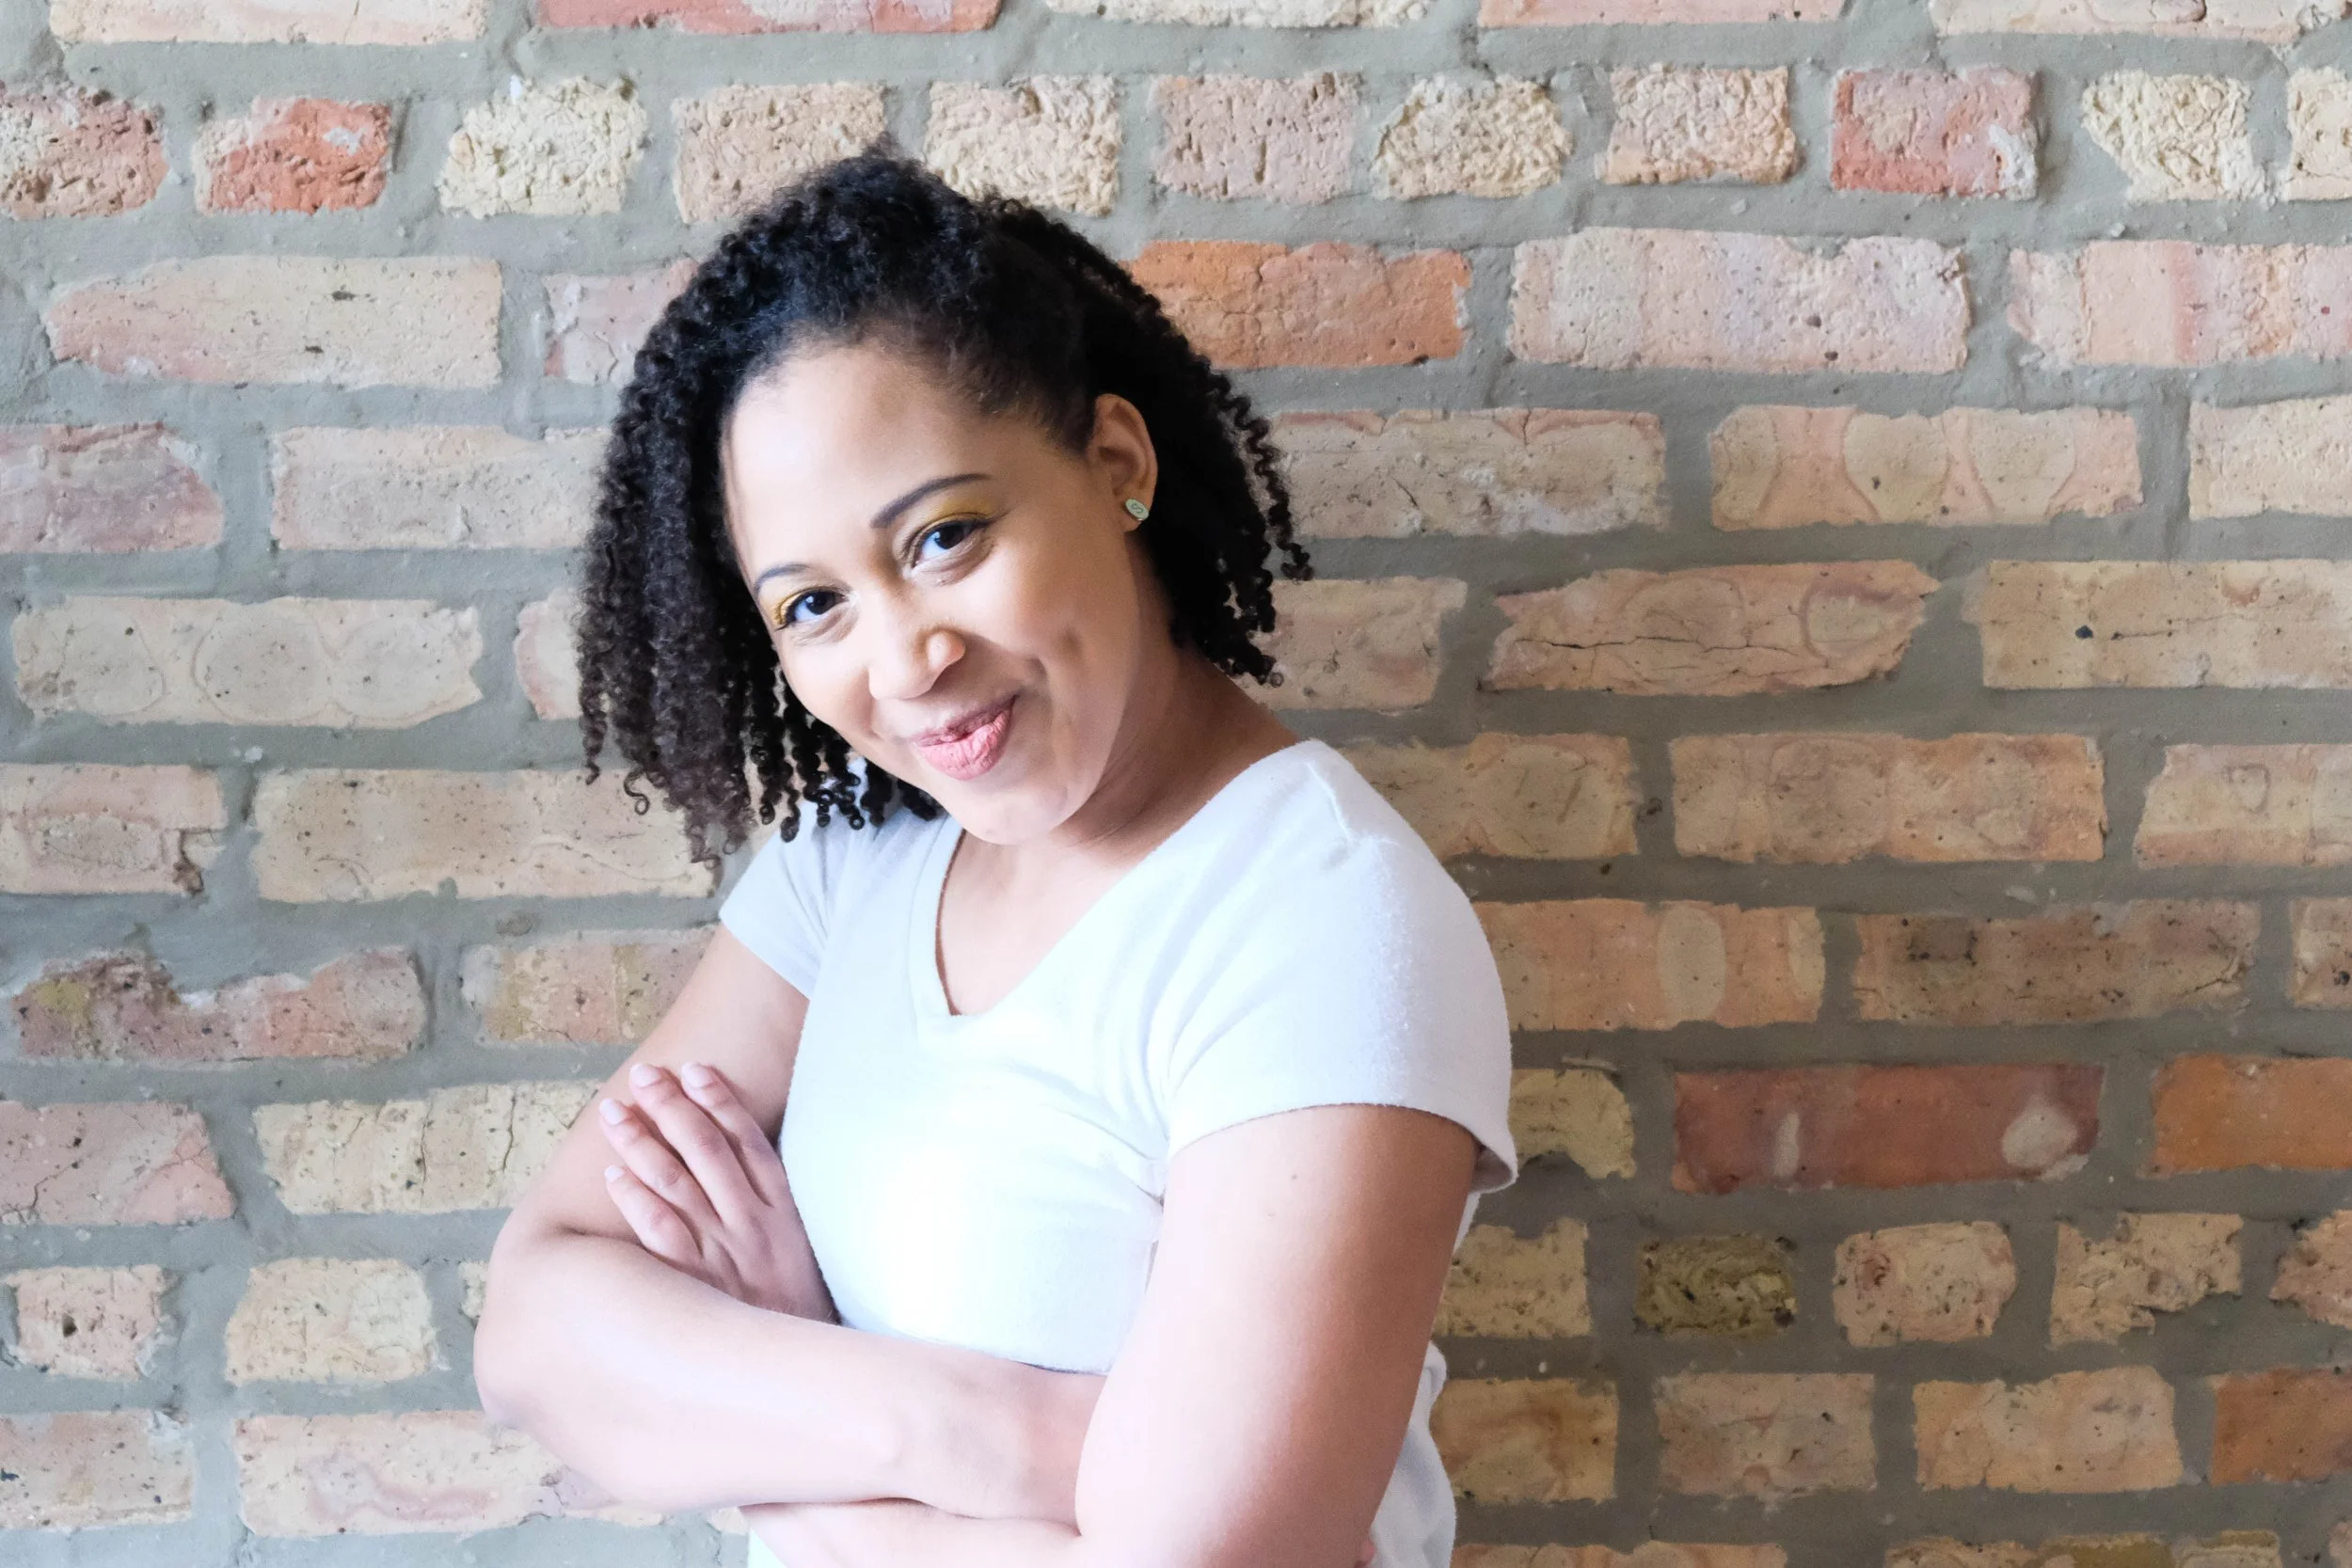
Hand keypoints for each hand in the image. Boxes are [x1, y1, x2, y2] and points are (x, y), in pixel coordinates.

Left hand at [596, 1061, 833, 1319]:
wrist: (801, 1375)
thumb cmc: (795, 1312)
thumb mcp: (802, 1254)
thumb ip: (774, 1211)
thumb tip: (743, 1164)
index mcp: (784, 1212)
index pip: (749, 1142)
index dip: (721, 1101)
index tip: (694, 1070)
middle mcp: (753, 1225)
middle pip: (708, 1151)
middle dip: (673, 1107)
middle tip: (643, 1076)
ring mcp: (723, 1255)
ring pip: (677, 1184)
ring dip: (643, 1142)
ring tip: (614, 1113)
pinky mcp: (696, 1287)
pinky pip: (662, 1236)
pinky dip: (638, 1201)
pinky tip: (615, 1175)